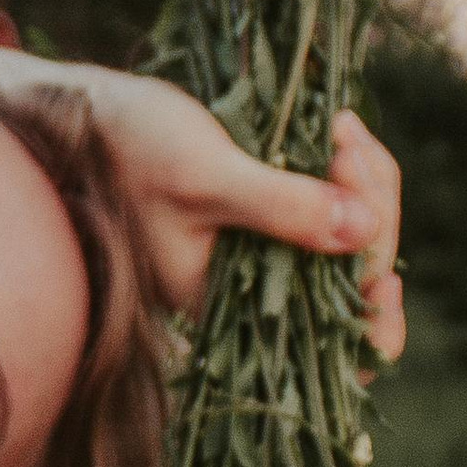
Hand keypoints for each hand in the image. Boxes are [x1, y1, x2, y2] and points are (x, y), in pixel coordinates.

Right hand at [0, 51, 404, 361]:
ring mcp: (269, 252)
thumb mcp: (203, 176)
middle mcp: (260, 292)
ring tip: (342, 129)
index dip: (375, 322)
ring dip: (366, 181)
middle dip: (373, 208)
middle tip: (347, 142)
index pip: (335, 350)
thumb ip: (280, 207)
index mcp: (236, 310)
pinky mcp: (272, 214)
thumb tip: (363, 232)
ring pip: (359, 235)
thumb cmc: (124, 151)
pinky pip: (341, 203)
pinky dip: (351, 171)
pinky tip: (339, 132)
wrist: (82, 116)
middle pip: (360, 278)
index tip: (384, 271)